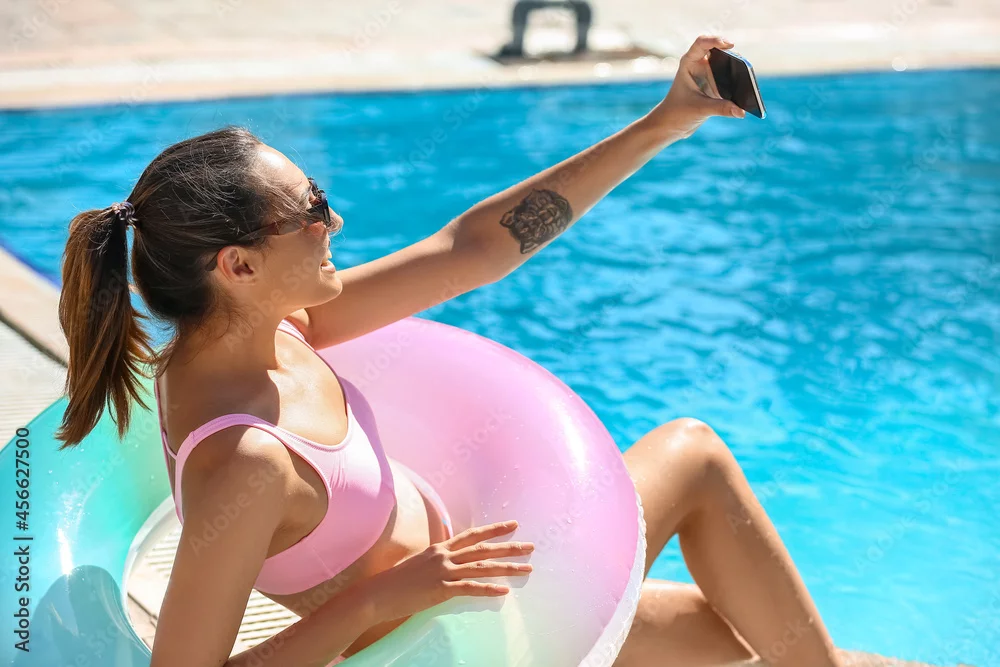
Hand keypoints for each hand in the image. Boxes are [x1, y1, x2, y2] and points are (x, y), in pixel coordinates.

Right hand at [363, 520, 533, 622]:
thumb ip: (435, 560)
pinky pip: (470, 588)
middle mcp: (444, 556)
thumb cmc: (396, 581)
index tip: (513, 525)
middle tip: (531, 546)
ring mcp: (443, 572)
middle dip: (510, 547)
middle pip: (483, 549)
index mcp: (440, 548)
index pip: (473, 535)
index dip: (494, 530)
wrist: (378, 594)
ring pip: (482, 567)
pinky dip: (489, 589)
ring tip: (527, 569)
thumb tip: (448, 561)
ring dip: (507, 568)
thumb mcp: (418, 564)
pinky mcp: (441, 589)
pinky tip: (504, 591)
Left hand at [650, 35, 745, 138]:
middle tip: (744, 66)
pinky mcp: (715, 86)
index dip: (716, 40)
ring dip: (738, 71)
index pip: (702, 43)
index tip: (729, 46)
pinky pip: (730, 80)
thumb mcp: (699, 109)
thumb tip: (742, 112)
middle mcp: (700, 65)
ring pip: (727, 66)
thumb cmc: (676, 113)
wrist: (670, 125)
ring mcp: (709, 75)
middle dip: (733, 57)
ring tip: (748, 81)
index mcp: (689, 63)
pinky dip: (738, 84)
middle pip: (720, 52)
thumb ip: (721, 109)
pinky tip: (748, 93)